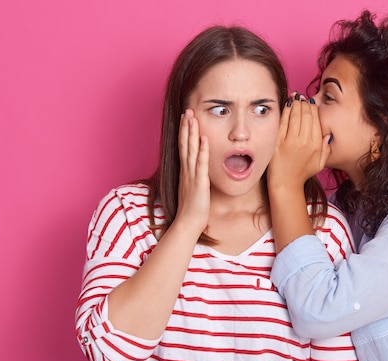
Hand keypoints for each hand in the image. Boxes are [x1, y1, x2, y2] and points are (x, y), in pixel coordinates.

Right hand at [174, 109, 209, 230]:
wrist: (188, 223)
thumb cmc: (193, 209)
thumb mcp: (194, 189)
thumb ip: (196, 179)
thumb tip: (200, 173)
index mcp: (186, 171)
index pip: (184, 147)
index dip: (184, 132)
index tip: (186, 118)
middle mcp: (186, 170)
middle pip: (185, 144)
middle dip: (186, 126)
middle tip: (187, 109)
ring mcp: (191, 175)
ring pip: (190, 149)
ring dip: (191, 132)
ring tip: (192, 116)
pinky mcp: (199, 182)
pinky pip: (201, 163)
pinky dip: (202, 150)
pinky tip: (204, 138)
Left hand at [268, 96, 330, 189]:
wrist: (286, 183)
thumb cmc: (302, 173)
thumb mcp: (320, 163)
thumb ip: (326, 149)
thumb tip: (329, 135)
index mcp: (316, 145)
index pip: (316, 120)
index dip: (313, 109)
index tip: (311, 103)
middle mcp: (304, 141)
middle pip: (306, 115)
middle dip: (305, 104)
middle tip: (303, 98)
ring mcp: (290, 141)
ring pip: (295, 116)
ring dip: (296, 104)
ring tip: (296, 97)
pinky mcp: (278, 141)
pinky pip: (283, 121)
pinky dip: (285, 110)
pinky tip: (287, 103)